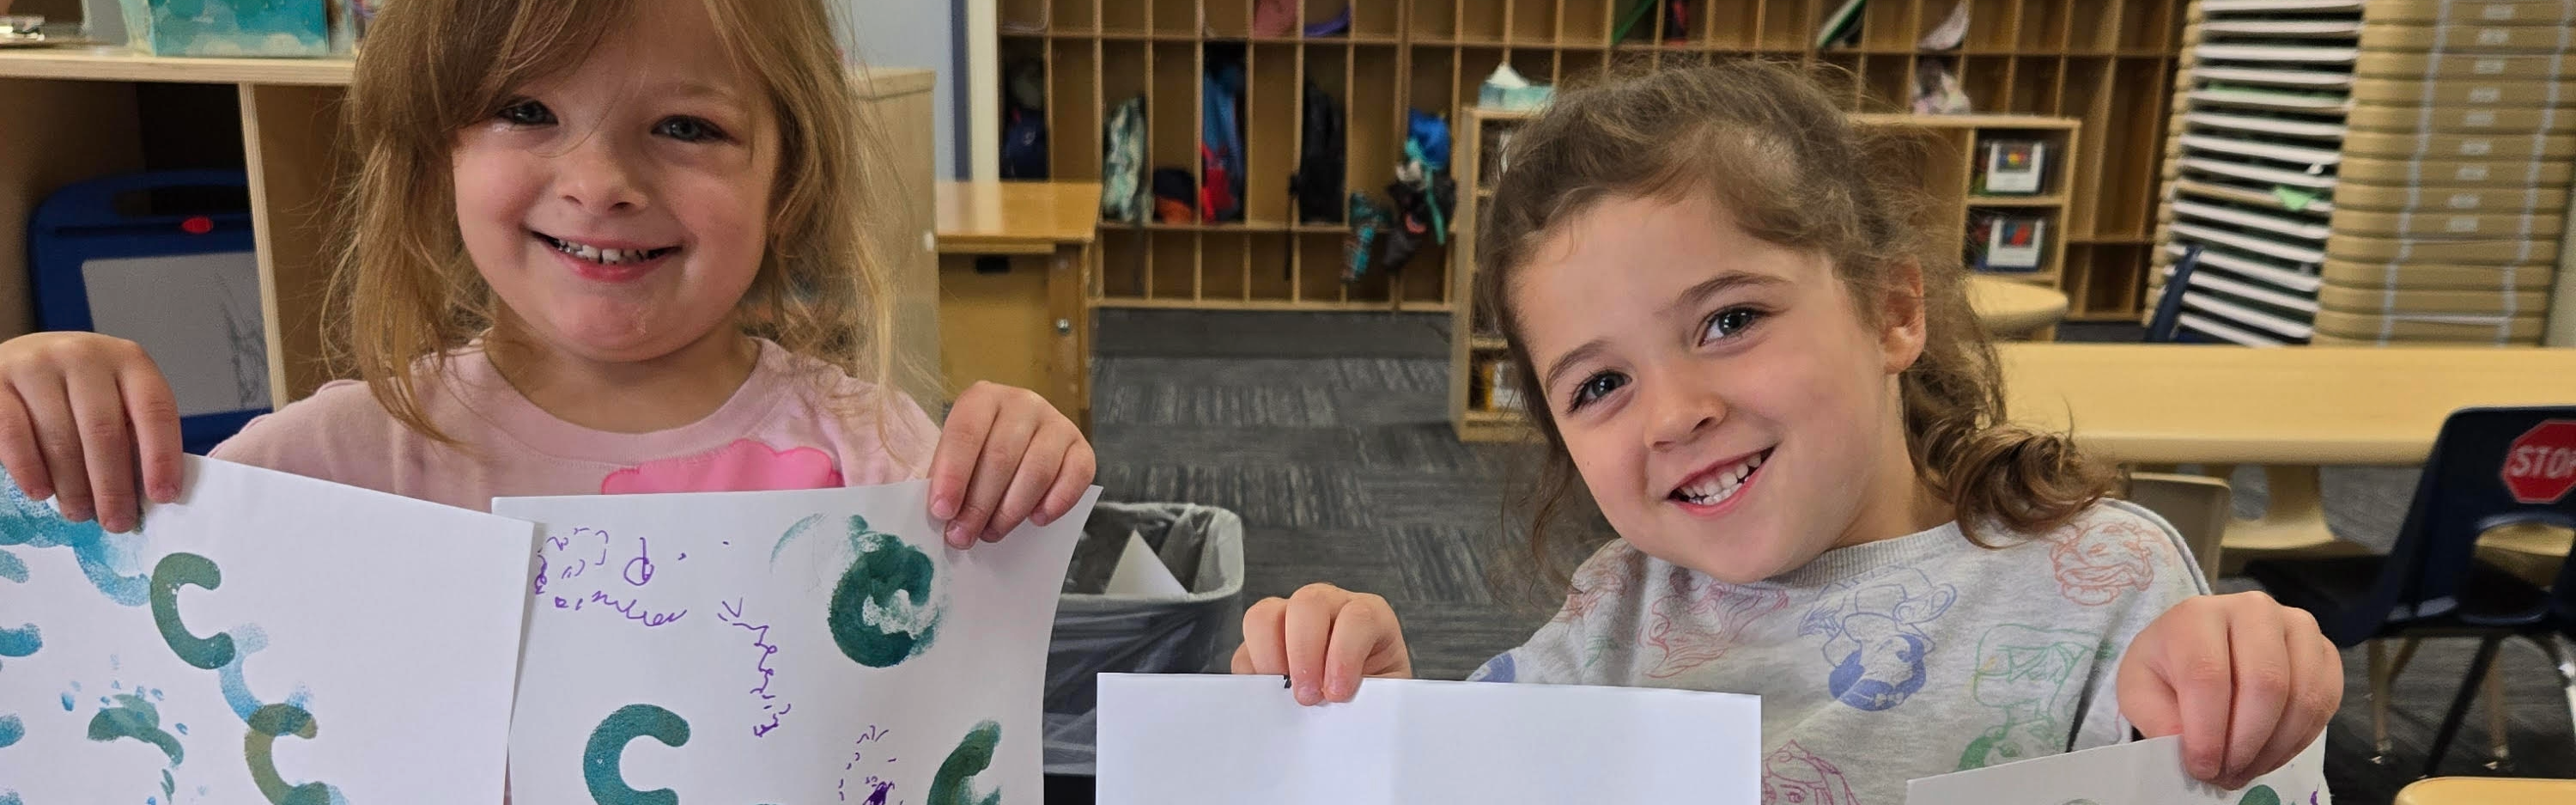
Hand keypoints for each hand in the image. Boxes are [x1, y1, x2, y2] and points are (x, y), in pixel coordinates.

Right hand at [0, 332, 182, 532]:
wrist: (21, 360)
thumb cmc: (79, 392)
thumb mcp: (116, 400)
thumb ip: (132, 436)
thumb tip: (149, 497)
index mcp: (128, 360)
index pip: (155, 409)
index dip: (161, 456)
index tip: (163, 497)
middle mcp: (84, 356)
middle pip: (104, 430)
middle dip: (113, 485)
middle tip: (117, 523)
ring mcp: (37, 365)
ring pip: (60, 437)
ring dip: (73, 485)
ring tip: (80, 513)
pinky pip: (14, 433)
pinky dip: (30, 469)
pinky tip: (42, 493)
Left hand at [926, 381, 1093, 548]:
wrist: (1013, 452)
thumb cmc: (975, 458)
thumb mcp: (948, 458)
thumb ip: (941, 479)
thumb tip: (941, 513)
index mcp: (982, 398)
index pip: (966, 432)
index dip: (953, 475)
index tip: (942, 512)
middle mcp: (1023, 403)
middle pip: (1001, 456)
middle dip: (979, 504)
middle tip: (963, 536)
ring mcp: (1056, 423)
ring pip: (1037, 471)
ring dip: (1011, 511)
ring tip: (992, 532)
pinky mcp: (1081, 447)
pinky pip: (1077, 475)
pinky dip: (1056, 502)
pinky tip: (1036, 519)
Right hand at [1232, 583, 1412, 705]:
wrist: (1363, 708)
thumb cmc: (1376, 698)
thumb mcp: (1383, 697)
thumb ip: (1369, 698)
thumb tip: (1340, 709)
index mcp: (1368, 616)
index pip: (1357, 617)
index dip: (1345, 654)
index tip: (1338, 693)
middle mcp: (1329, 607)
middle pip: (1308, 603)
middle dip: (1304, 651)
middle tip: (1307, 695)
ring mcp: (1291, 619)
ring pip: (1266, 614)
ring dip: (1270, 656)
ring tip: (1281, 692)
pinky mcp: (1263, 642)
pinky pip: (1244, 648)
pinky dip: (1251, 674)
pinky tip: (1269, 697)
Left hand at [2117, 591, 2341, 788]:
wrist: (2198, 647)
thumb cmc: (2167, 668)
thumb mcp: (2140, 691)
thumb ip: (2158, 719)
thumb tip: (2191, 748)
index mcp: (2198, 615)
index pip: (2208, 676)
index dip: (2208, 733)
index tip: (2202, 768)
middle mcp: (2253, 609)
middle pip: (2266, 685)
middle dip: (2246, 744)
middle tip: (2227, 774)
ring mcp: (2297, 626)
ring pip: (2302, 697)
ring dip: (2275, 747)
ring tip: (2246, 768)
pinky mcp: (2324, 650)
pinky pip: (2326, 701)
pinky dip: (2299, 739)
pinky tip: (2271, 753)